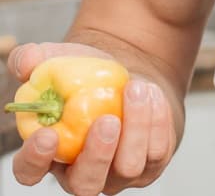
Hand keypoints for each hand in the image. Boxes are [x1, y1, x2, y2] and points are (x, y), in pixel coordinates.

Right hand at [6, 42, 175, 195]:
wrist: (128, 80)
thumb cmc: (84, 77)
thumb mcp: (57, 61)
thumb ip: (32, 60)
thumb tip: (28, 62)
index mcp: (48, 155)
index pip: (30, 172)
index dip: (35, 160)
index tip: (47, 134)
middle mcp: (82, 173)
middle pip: (86, 184)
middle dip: (98, 154)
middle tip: (107, 120)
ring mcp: (118, 174)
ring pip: (129, 167)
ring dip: (136, 126)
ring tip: (136, 87)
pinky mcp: (151, 165)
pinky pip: (157, 152)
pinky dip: (157, 120)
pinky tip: (151, 93)